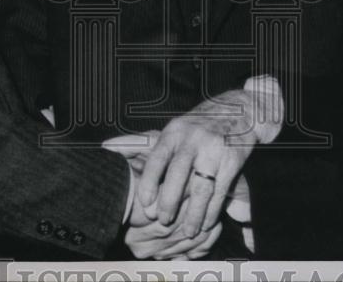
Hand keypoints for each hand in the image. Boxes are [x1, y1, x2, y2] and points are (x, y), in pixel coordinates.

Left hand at [107, 136, 221, 259]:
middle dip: (169, 201)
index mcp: (174, 132)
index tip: (144, 203)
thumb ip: (138, 140)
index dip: (150, 181)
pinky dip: (212, 211)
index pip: (158, 156)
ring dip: (193, 213)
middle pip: (179, 173)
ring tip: (186, 232)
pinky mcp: (232, 161)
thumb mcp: (170, 128)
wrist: (237, 109)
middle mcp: (193, 139)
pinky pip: (219, 191)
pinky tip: (206, 224)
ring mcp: (213, 150)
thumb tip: (105, 147)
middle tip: (162, 222)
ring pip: (201, 187)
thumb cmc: (195, 125)